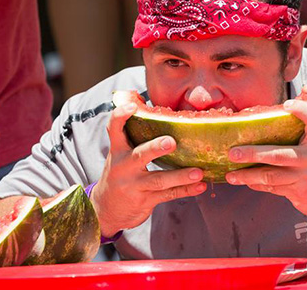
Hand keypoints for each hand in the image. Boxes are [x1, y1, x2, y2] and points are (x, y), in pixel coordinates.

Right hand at [90, 103, 206, 237]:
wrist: (106, 209)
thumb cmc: (119, 173)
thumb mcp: (119, 153)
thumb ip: (130, 132)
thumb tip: (138, 98)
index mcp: (118, 150)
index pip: (114, 129)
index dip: (121, 116)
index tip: (133, 106)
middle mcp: (124, 167)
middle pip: (140, 155)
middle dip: (155, 148)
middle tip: (171, 142)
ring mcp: (134, 185)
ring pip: (158, 180)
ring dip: (180, 176)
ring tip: (198, 172)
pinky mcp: (145, 200)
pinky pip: (168, 195)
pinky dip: (185, 190)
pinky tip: (200, 186)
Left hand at [225, 85, 306, 220]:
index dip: (302, 110)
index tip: (286, 104)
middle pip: (278, 155)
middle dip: (253, 154)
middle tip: (233, 152)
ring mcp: (305, 177)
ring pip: (271, 176)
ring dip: (248, 175)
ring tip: (231, 174)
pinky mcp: (298, 192)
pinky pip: (273, 187)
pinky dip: (257, 184)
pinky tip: (245, 181)